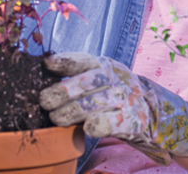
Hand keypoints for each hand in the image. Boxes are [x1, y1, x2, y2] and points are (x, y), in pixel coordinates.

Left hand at [40, 53, 187, 164]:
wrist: (146, 107)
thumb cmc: (109, 92)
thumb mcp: (96, 76)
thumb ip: (74, 74)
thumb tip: (41, 70)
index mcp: (103, 65)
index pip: (82, 60)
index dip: (64, 61)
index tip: (48, 64)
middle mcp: (116, 78)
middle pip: (85, 83)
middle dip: (61, 93)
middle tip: (45, 102)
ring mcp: (125, 98)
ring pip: (92, 104)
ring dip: (70, 112)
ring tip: (57, 118)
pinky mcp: (132, 119)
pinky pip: (110, 123)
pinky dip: (96, 126)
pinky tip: (86, 127)